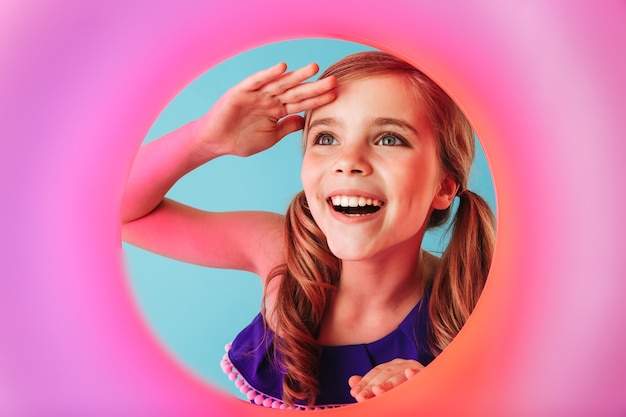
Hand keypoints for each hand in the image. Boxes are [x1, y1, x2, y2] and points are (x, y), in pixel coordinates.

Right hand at [194, 62, 335, 157]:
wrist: (216, 142)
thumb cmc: (241, 140)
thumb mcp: (270, 137)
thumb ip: (287, 127)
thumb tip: (305, 121)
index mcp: (278, 110)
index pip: (302, 103)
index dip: (318, 99)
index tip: (336, 95)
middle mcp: (270, 99)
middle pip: (296, 91)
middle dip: (314, 86)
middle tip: (333, 80)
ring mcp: (257, 94)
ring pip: (280, 83)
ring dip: (297, 76)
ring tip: (314, 69)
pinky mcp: (241, 91)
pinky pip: (257, 81)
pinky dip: (268, 74)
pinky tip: (282, 68)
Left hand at [348, 359, 423, 401]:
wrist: (432, 390)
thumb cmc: (407, 391)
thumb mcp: (387, 388)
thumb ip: (370, 385)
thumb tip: (351, 380)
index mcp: (392, 367)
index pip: (375, 373)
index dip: (364, 383)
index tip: (354, 394)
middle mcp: (403, 365)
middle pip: (385, 374)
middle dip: (372, 386)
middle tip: (362, 396)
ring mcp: (415, 368)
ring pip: (400, 375)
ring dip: (389, 383)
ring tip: (377, 390)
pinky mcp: (428, 374)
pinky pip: (423, 373)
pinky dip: (417, 373)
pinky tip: (410, 373)